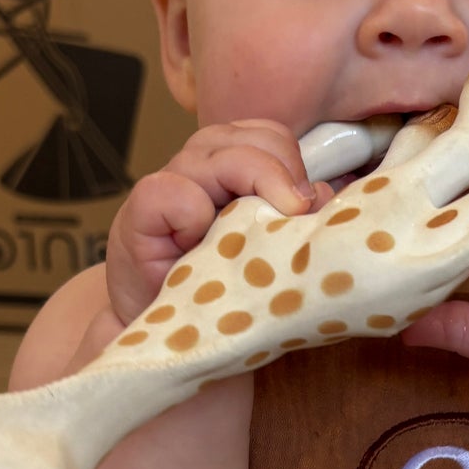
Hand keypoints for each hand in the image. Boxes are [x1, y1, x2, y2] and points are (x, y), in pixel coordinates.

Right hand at [104, 121, 332, 325]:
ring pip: (216, 155)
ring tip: (253, 233)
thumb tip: (328, 196)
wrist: (170, 332)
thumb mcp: (269, 250)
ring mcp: (170, 184)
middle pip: (251, 138)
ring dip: (247, 188)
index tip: (305, 206)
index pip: (271, 136)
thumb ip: (297, 218)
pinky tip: (199, 242)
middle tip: (292, 214)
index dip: (293, 163)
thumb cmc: (221, 290)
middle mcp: (203, 166)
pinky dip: (193, 212)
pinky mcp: (139, 212)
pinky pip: (173, 191)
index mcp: (235, 167)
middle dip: (281, 172)